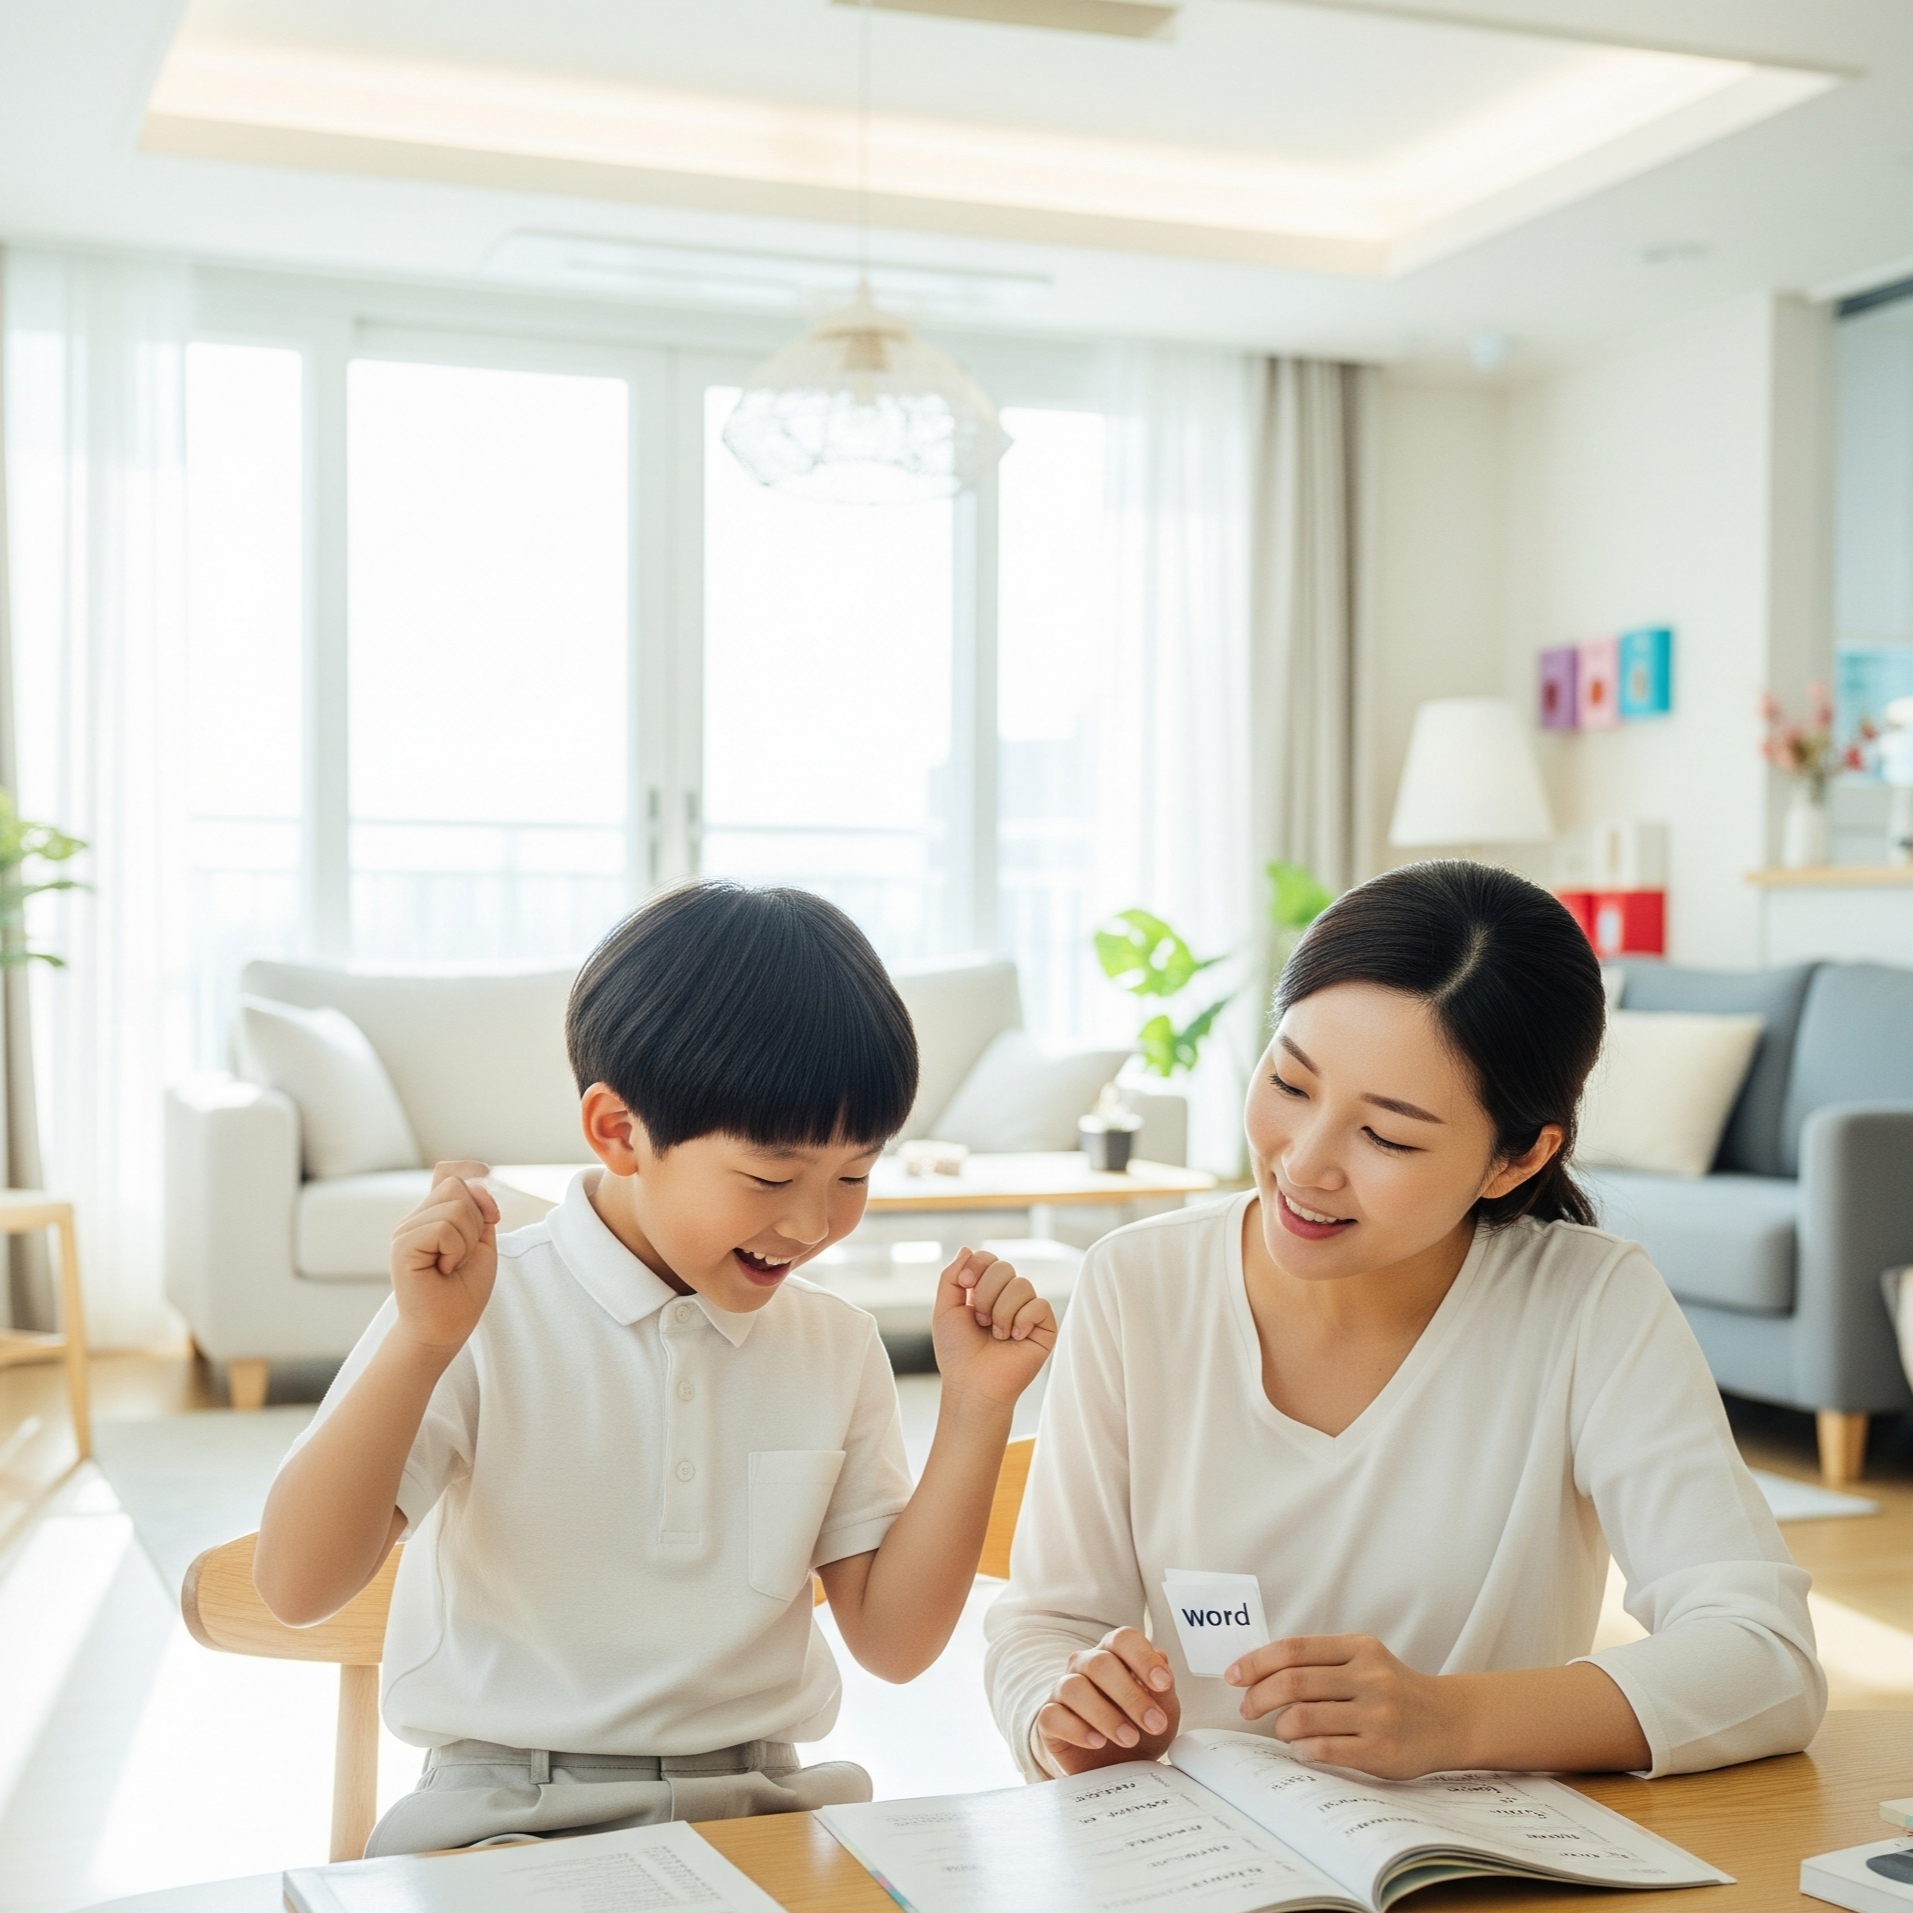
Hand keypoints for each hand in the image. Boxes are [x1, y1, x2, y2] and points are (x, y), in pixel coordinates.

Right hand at [390, 1160, 499, 1356]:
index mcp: (432, 1216)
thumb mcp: (481, 1242)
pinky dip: (454, 1250)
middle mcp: (416, 1219)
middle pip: (458, 1187)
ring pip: (455, 1206)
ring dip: (467, 1241)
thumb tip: (476, 1177)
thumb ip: (478, 1210)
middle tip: (463, 1255)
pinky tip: (441, 1270)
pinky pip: (443, 1228)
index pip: (448, 1174)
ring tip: (451, 1265)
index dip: (469, 1171)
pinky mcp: (402, 1244)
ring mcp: (405, 1230)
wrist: (445, 1328)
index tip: (486, 1173)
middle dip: (476, 1221)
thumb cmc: (463, 1291)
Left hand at [930, 1248, 1056, 1409]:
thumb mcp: (945, 1309)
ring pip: (1022, 1285)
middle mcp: (1008, 1297)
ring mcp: (1027, 1311)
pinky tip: (1015, 1338)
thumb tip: (967, 1248)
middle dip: (986, 1293)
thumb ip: (951, 1277)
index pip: (989, 1259)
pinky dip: (1022, 1320)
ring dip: (1001, 1312)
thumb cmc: (957, 1353)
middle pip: (1005, 1267)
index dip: (977, 1265)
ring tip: (996, 1335)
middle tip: (980, 1321)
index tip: (964, 1284)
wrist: (973, 1385)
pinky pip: (1039, 1304)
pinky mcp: (1045, 1326)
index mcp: (985, 1291)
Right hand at [1037, 1626, 1179, 1773]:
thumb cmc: (1140, 1729)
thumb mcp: (1163, 1711)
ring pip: (1074, 1687)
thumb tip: (1161, 1660)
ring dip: (1105, 1715)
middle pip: (1100, 1663)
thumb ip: (1163, 1687)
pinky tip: (1098, 1742)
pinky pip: (1052, 1716)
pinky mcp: (1048, 1718)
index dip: (1143, 1658)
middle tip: (1154, 1724)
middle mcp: (1085, 1664)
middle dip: (1130, 1695)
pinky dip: (1077, 1730)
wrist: (1118, 1766)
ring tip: (1129, 1738)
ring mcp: (1063, 1689)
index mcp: (1114, 1653)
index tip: (1163, 1683)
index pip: (1123, 1638)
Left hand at [1227, 1633, 1458, 1777]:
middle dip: (1258, 1696)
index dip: (1256, 1661)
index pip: (1294, 1649)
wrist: (1448, 1720)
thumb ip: (1321, 1661)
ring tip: (1283, 1730)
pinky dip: (1302, 1749)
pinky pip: (1324, 1749)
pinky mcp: (1380, 1751)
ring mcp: (1376, 1715)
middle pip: (1292, 1683)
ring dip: (1281, 1726)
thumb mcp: (1364, 1659)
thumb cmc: (1394, 1689)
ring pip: (1303, 1718)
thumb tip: (1259, 1669)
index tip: (1234, 1675)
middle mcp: (1369, 1677)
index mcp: (1359, 1648)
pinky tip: (1303, 1748)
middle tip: (1247, 1708)